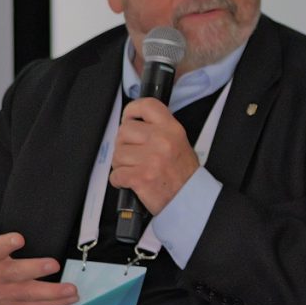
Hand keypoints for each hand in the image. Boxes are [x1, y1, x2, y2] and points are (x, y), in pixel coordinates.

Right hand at [0, 187, 77, 304]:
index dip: (5, 245)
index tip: (18, 238)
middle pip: (16, 273)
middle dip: (35, 269)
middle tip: (53, 264)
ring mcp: (5, 292)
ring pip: (29, 293)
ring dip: (52, 292)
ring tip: (71, 290)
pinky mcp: (13, 303)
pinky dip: (53, 303)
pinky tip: (71, 298)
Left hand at [109, 99, 202, 213]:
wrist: (190, 198)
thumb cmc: (183, 173)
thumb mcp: (179, 141)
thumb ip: (158, 129)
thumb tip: (133, 124)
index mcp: (171, 129)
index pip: (146, 106)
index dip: (131, 111)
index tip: (128, 118)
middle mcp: (161, 140)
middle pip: (124, 131)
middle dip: (123, 144)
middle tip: (132, 154)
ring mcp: (150, 159)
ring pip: (117, 154)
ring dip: (121, 164)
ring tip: (134, 169)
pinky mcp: (140, 177)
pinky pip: (116, 174)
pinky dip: (119, 180)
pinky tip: (129, 181)